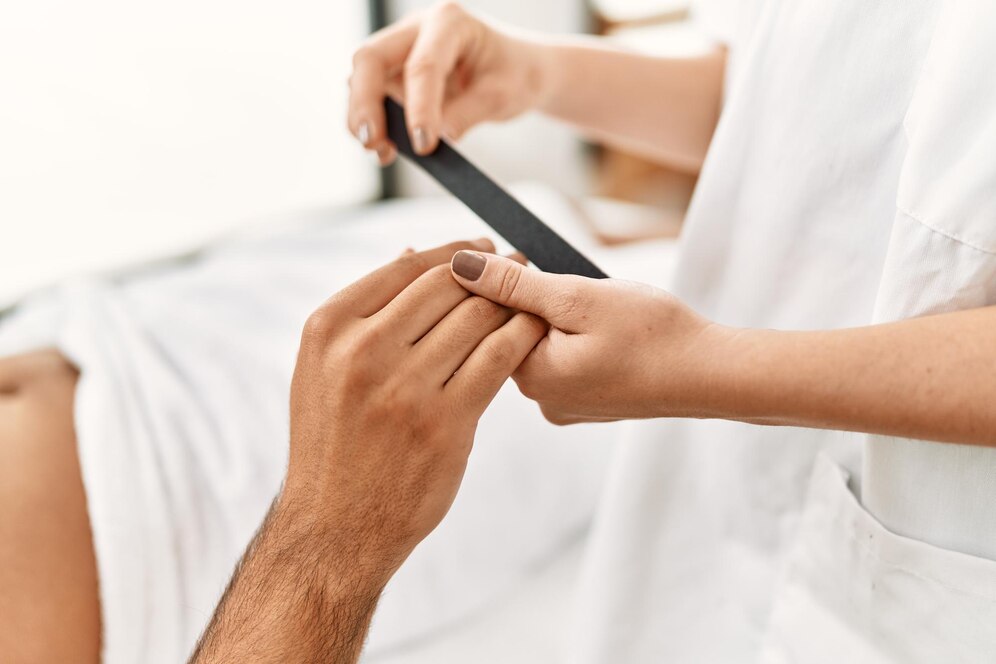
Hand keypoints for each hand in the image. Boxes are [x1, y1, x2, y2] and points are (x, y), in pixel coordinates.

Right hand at [283, 240, 545, 580]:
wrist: (335, 527)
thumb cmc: (333, 444)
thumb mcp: (322, 371)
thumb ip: (364, 314)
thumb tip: (412, 253)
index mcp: (330, 329)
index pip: (406, 268)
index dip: (453, 253)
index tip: (481, 249)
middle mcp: (363, 351)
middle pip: (446, 286)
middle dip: (491, 271)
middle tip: (519, 264)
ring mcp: (404, 388)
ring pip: (477, 318)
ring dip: (513, 301)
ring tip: (531, 297)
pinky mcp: (446, 423)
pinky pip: (498, 358)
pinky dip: (522, 336)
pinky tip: (534, 331)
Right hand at [348, 2, 550, 162]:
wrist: (517, 72)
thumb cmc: (515, 74)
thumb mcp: (503, 95)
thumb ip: (469, 114)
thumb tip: (438, 137)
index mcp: (450, 22)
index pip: (423, 65)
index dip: (418, 107)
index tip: (423, 144)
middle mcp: (417, 29)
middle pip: (371, 59)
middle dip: (365, 103)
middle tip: (372, 142)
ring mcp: (401, 51)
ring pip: (363, 80)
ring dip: (366, 119)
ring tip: (383, 152)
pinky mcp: (394, 75)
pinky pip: (373, 99)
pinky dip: (376, 125)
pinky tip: (387, 150)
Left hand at [449, 251, 732, 423]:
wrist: (712, 374)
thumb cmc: (655, 334)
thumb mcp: (579, 297)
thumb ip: (515, 284)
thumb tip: (459, 266)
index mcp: (531, 376)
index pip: (487, 320)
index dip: (503, 282)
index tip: (530, 267)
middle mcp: (540, 399)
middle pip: (512, 332)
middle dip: (534, 300)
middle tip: (584, 293)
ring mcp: (565, 405)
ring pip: (541, 343)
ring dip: (558, 316)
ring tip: (603, 313)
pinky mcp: (586, 403)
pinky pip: (565, 360)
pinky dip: (578, 337)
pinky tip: (608, 332)